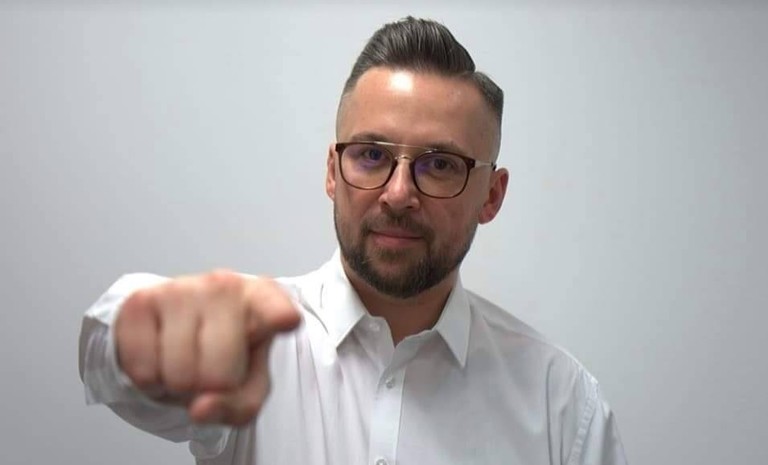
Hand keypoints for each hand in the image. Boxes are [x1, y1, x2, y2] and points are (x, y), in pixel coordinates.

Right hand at [114, 270, 300, 425]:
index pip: (275, 309)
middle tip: (208, 371)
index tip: (287, 320)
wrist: (176, 325)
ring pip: (178, 375)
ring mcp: (181, 288)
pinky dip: (150, 380)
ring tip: (185, 362)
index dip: (279, 317)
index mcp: (263, 299)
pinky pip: (143, 370)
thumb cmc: (226, 353)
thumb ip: (239, 406)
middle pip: (219, 374)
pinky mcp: (141, 300)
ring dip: (177, 386)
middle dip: (209, 388)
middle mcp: (225, 285)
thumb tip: (200, 408)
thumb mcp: (248, 386)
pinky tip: (160, 356)